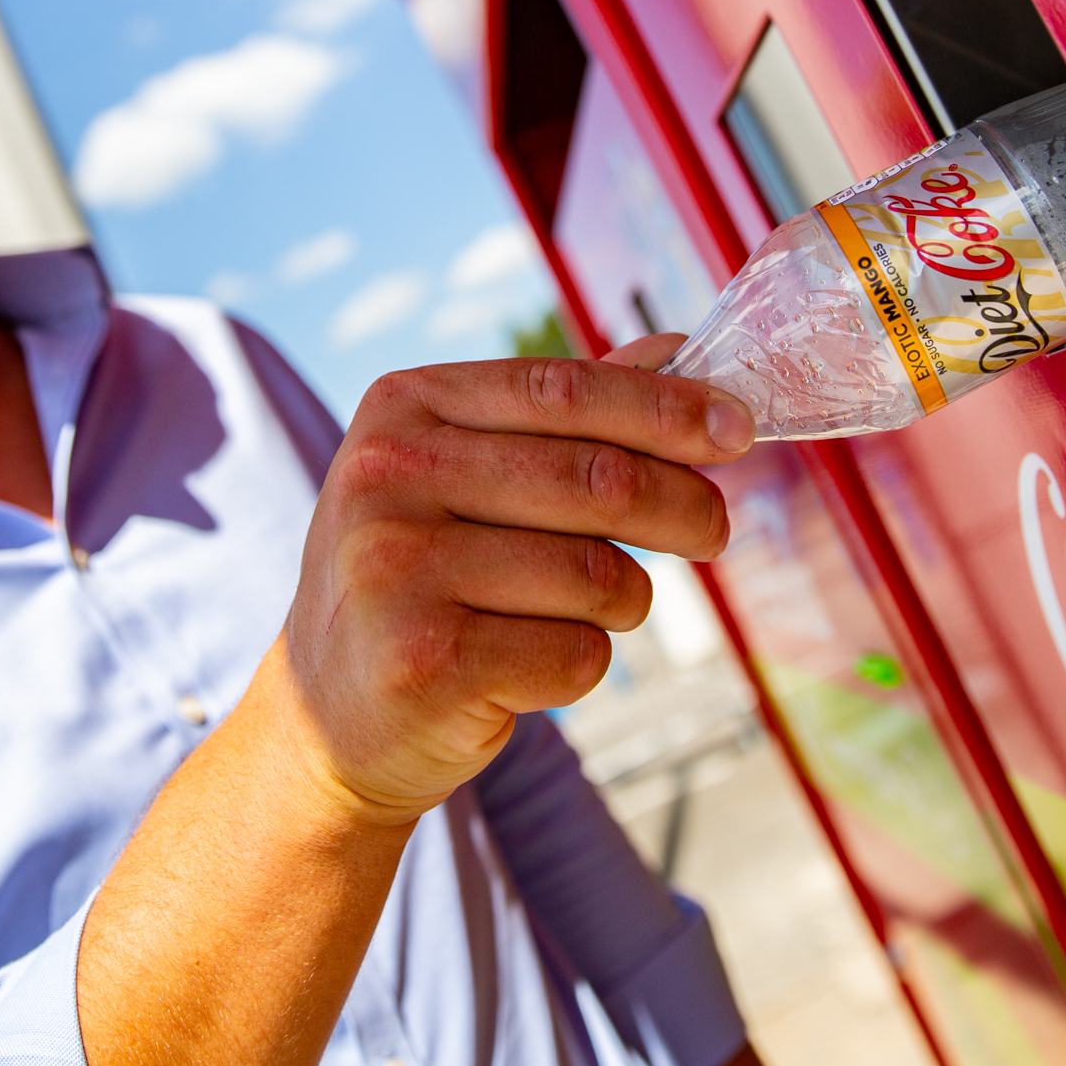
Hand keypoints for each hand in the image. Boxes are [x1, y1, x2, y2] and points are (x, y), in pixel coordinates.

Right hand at [282, 351, 754, 821]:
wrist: (325, 717)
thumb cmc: (419, 576)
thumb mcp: (461, 474)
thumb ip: (562, 413)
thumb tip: (677, 348)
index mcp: (401, 407)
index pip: (564, 390)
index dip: (667, 408)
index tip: (739, 429)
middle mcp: (385, 477)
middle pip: (596, 480)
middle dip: (682, 506)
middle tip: (713, 529)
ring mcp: (395, 571)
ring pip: (596, 574)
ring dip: (625, 599)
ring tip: (591, 609)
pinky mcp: (424, 663)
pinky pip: (575, 654)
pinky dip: (583, 663)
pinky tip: (532, 666)